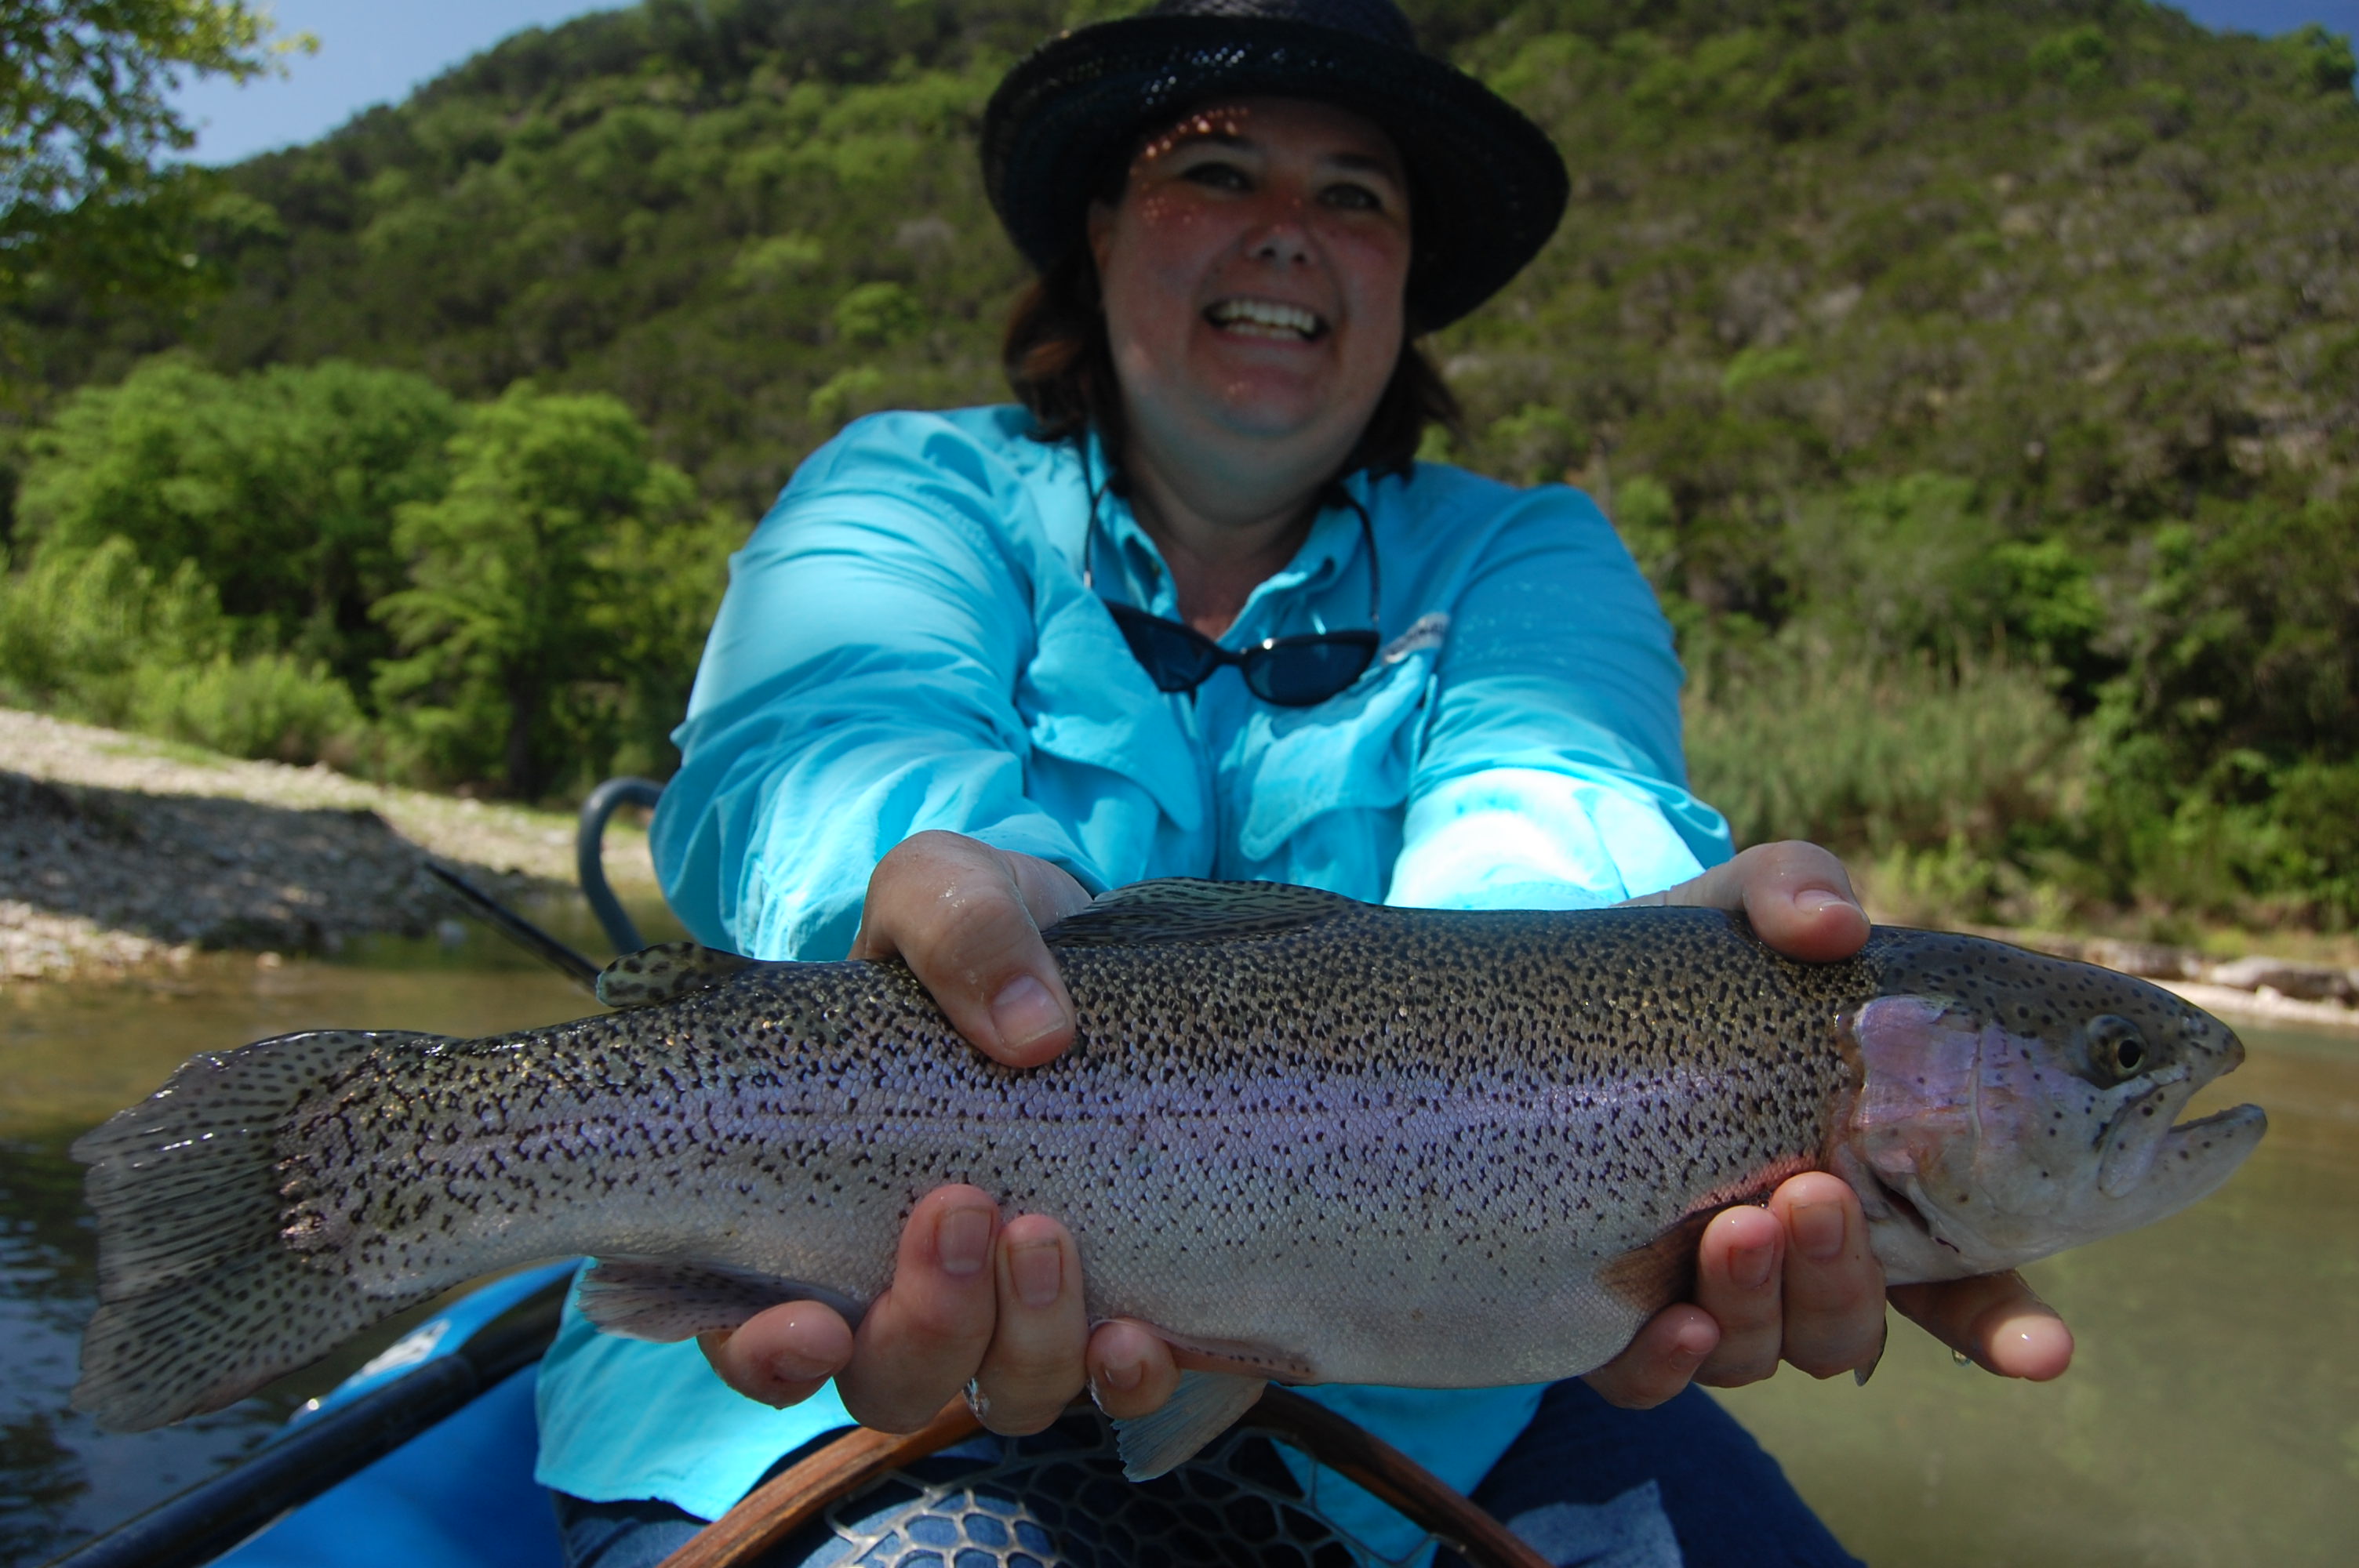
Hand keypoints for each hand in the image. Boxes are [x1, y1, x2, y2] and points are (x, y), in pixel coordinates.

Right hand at [696, 832, 1180, 1430]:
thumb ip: (958, 929)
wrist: (1097, 947)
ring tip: (1050, 1235)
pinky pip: (1117, 1387)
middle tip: (963, 1209)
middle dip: (922, 1326)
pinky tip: (1141, 1336)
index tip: (811, 1322)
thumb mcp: (947, 887)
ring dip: (1022, 1343)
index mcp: (816, 1211)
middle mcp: (906, 1286)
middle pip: (887, 1381)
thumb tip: (1032, 1030)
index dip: (767, 1357)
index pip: (756, 1339)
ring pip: (1001, 1393)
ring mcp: (1015, 1309)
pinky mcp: (1118, 1302)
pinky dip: (1124, 1378)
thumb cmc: (979, 931)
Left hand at [1583, 841, 2074, 1406]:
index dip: (2013, 1327)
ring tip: (1734, 1222)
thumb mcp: (1740, 909)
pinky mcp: (1613, 1316)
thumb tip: (1834, 922)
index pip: (1969, 1284)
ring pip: (1768, 1351)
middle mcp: (1799, 1260)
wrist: (1554, 1005)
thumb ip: (1796, 889)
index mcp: (1873, 1188)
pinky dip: (1668, 1366)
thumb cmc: (1688, 966)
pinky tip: (1668, 1322)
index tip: (2046, 1350)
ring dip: (1763, 1300)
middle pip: (1856, 1325)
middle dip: (1846, 1277)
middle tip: (1814, 1193)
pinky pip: (1650, 1382)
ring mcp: (1709, 1294)